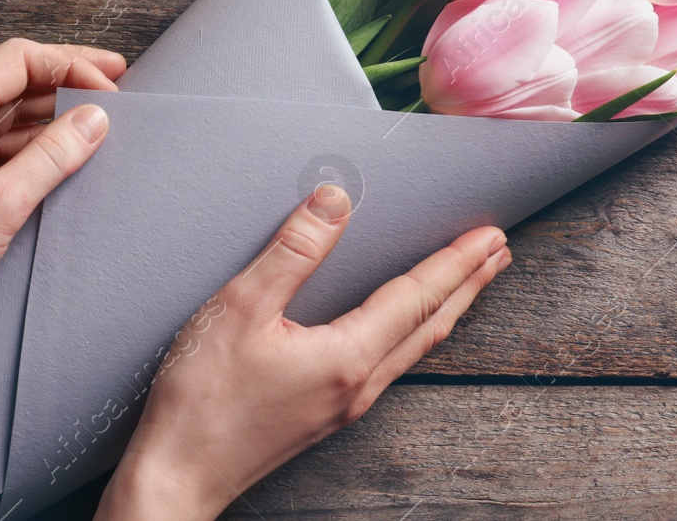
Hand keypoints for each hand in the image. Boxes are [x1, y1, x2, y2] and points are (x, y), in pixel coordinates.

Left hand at [0, 38, 125, 356]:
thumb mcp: (0, 205)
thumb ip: (52, 157)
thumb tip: (94, 120)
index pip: (20, 59)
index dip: (71, 66)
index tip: (111, 86)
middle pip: (10, 78)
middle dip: (63, 80)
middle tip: (114, 83)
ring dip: (44, 114)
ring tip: (89, 122)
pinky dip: (20, 144)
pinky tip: (50, 157)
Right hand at [97, 186, 510, 520]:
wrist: (178, 476)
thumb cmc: (202, 398)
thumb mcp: (241, 308)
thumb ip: (292, 252)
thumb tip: (335, 200)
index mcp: (346, 356)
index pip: (415, 296)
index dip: (455, 262)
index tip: (490, 235)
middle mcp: (357, 385)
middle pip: (429, 325)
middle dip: (466, 285)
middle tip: (498, 252)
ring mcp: (343, 406)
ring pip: (413, 349)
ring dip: (445, 310)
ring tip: (467, 284)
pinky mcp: (325, 416)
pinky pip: (389, 366)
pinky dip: (414, 334)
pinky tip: (404, 331)